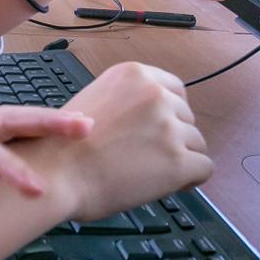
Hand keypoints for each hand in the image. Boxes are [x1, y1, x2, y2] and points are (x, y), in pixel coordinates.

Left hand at [0, 105, 94, 207]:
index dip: (9, 164)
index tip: (33, 187)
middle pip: (7, 120)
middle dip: (45, 123)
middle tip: (83, 127)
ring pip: (12, 128)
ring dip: (45, 126)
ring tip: (83, 127)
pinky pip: (9, 143)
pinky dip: (36, 141)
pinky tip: (61, 149)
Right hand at [22, 61, 211, 221]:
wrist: (55, 175)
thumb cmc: (64, 146)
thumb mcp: (96, 99)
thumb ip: (128, 102)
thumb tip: (156, 121)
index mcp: (134, 75)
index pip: (175, 89)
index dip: (168, 113)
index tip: (156, 130)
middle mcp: (155, 94)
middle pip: (187, 117)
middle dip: (173, 136)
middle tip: (145, 156)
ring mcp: (169, 127)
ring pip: (196, 143)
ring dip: (179, 158)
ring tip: (147, 172)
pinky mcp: (179, 161)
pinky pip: (204, 168)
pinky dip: (190, 180)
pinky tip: (167, 185)